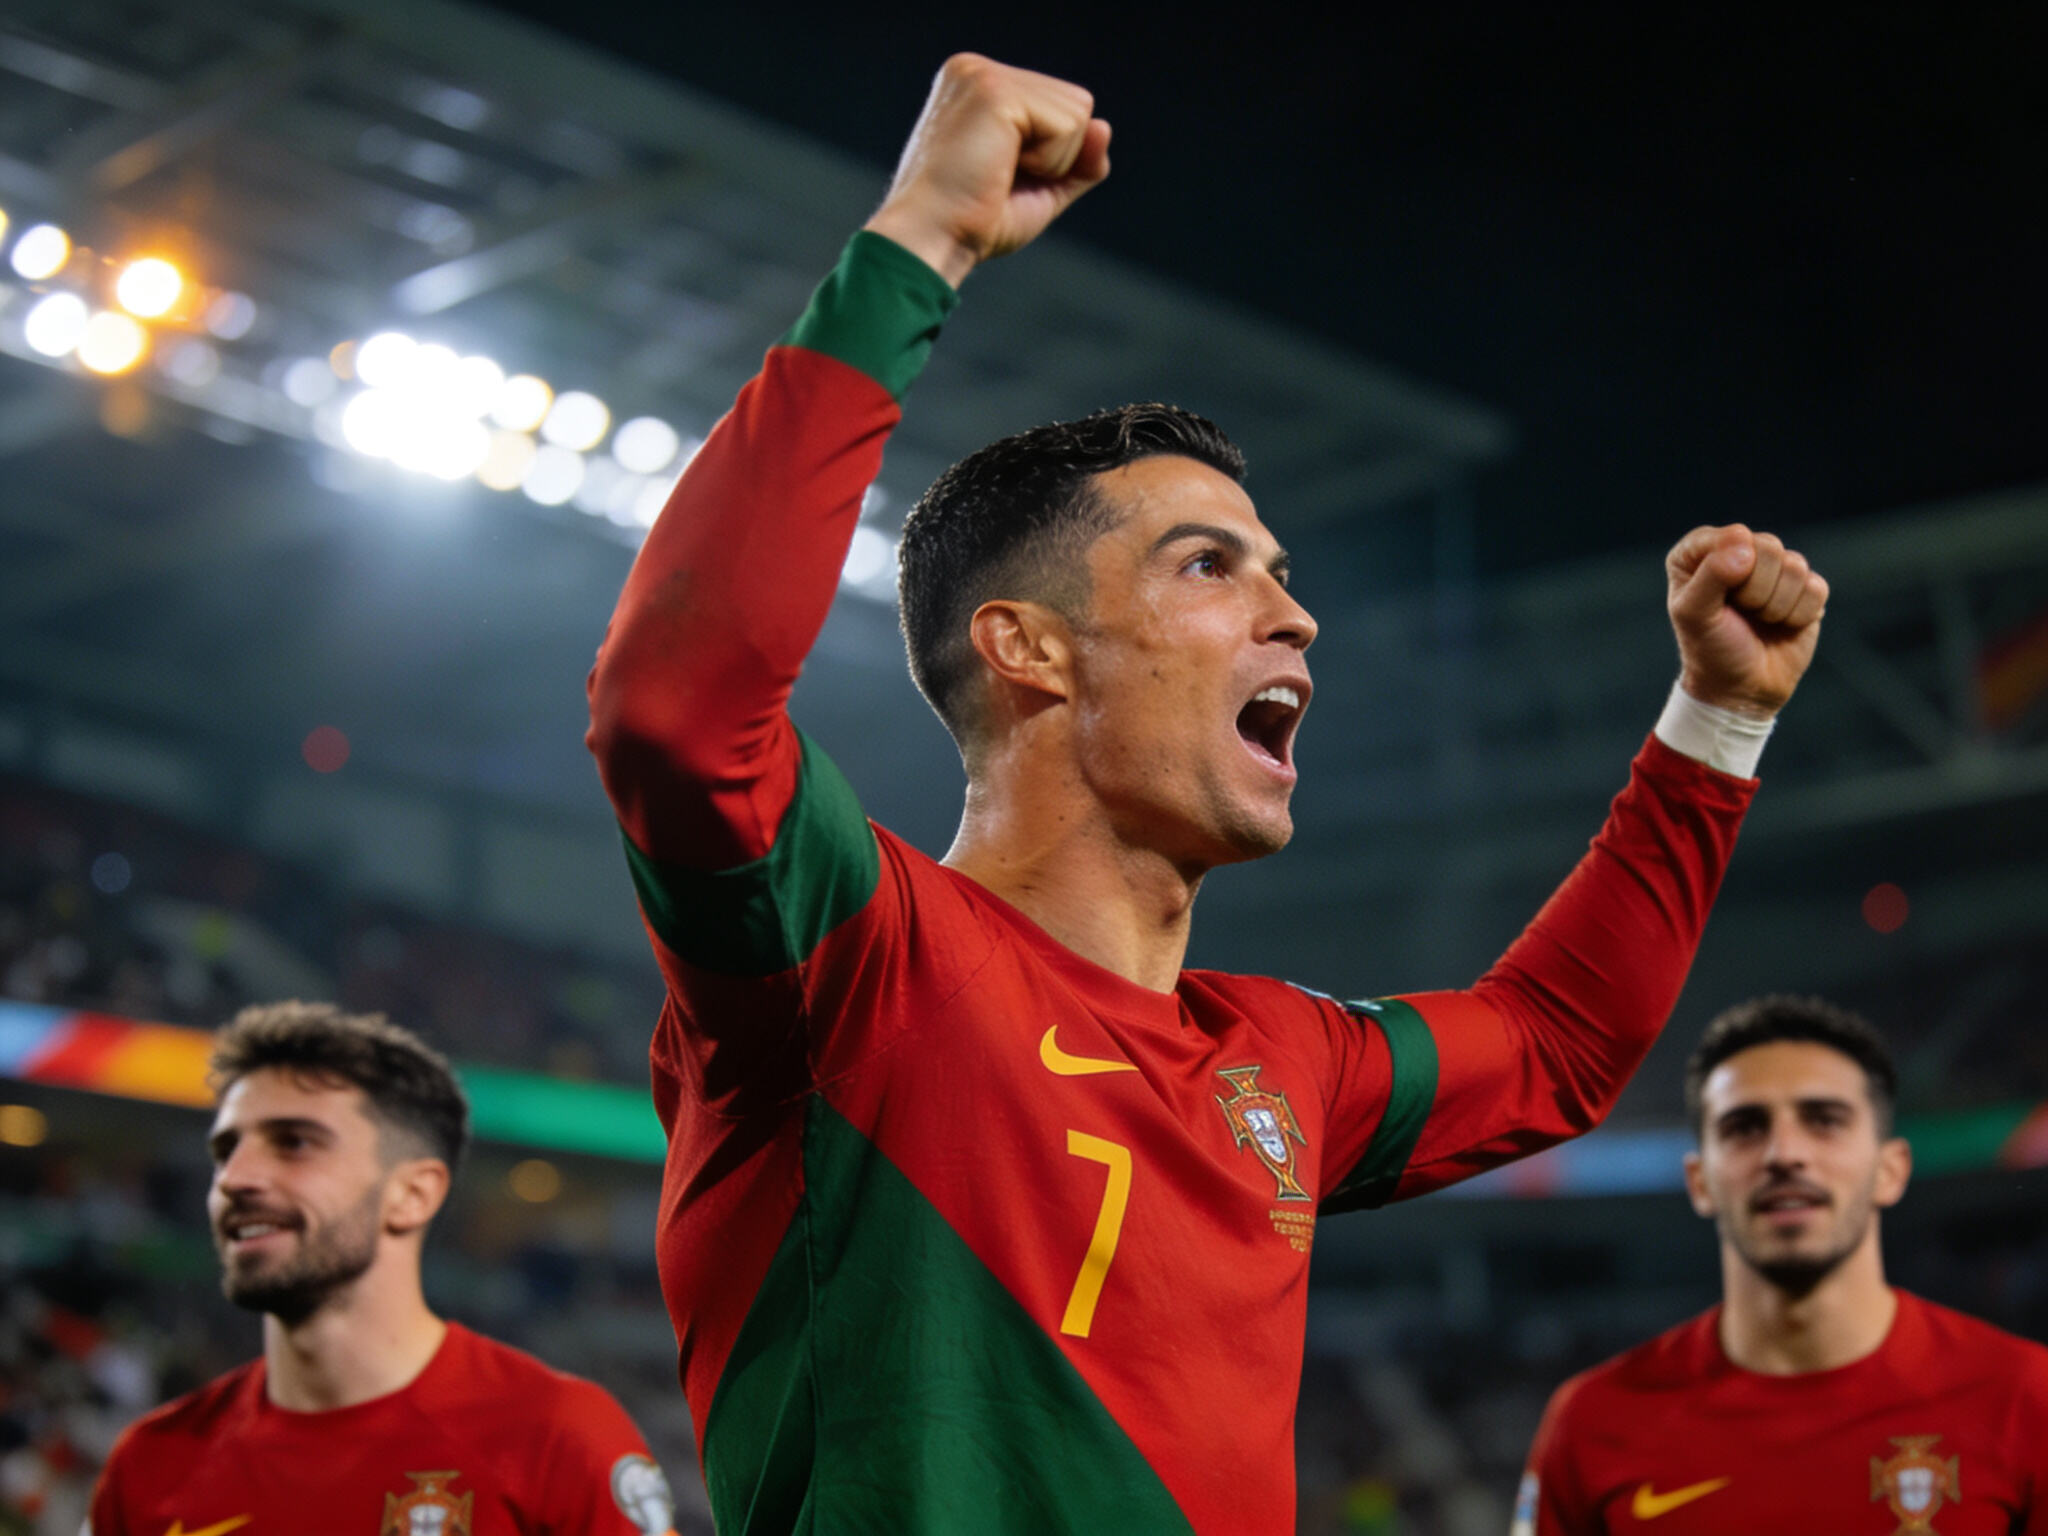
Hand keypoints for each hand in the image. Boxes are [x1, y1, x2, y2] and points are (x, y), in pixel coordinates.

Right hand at [864, 54, 1110, 287]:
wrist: (929, 243)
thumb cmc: (971, 224)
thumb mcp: (1039, 190)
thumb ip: (1077, 162)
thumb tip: (1104, 127)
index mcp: (980, 87)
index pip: (1061, 108)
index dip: (1052, 158)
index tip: (998, 179)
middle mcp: (977, 70)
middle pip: (1077, 106)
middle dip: (1055, 158)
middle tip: (997, 179)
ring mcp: (984, 75)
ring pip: (1078, 113)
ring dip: (1051, 162)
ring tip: (996, 173)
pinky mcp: (995, 91)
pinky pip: (1068, 126)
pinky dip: (1048, 163)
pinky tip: (999, 169)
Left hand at [1665, 524, 1828, 717]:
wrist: (1743, 687)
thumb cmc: (1711, 648)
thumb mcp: (1694, 614)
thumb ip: (1711, 574)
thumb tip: (1745, 545)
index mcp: (1701, 551)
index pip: (1732, 536)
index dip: (1730, 571)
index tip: (1717, 599)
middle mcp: (1738, 552)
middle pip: (1768, 547)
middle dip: (1755, 591)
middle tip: (1740, 613)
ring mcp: (1775, 568)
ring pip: (1795, 566)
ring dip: (1775, 605)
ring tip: (1758, 620)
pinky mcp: (1805, 587)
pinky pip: (1816, 588)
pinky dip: (1798, 614)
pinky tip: (1781, 624)